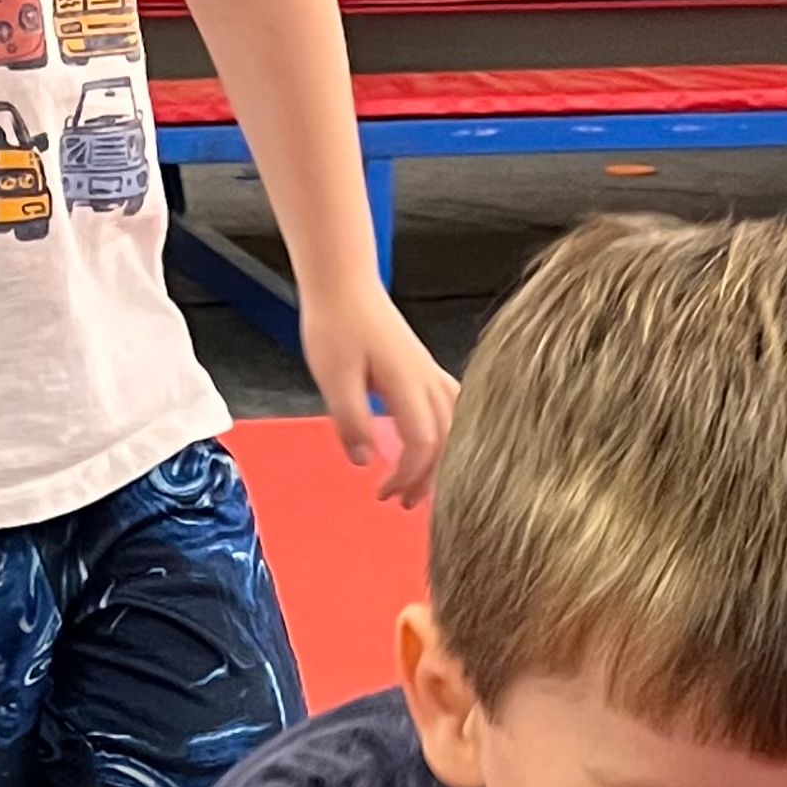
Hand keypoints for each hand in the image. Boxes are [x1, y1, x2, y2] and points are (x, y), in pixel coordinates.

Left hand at [298, 284, 455, 507]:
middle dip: (429, 477)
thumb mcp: (332, 377)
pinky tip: (434, 445)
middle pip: (447, 440)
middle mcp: (427, 379)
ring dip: (442, 458)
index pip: (424, 443)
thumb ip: (350, 420)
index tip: (383, 492)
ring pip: (455, 424)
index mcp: (407, 383)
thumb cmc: (335, 324)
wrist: (343, 284)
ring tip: (420, 484)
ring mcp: (429, 372)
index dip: (409, 475)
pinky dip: (448, 434)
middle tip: (402, 503)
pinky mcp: (423, 368)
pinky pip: (452, 407)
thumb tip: (365, 460)